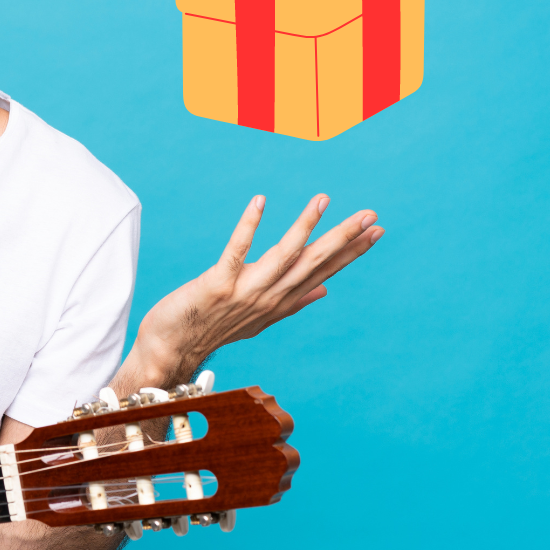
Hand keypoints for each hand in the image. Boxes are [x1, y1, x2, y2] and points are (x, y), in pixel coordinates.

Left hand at [132, 194, 382, 380]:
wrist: (174, 349)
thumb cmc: (213, 328)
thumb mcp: (260, 318)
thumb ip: (293, 301)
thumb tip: (324, 288)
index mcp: (281, 302)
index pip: (325, 271)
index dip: (352, 252)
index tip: (376, 231)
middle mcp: (269, 297)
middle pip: (313, 262)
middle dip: (343, 238)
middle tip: (371, 215)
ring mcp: (245, 292)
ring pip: (283, 255)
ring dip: (305, 226)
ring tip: (323, 199)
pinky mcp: (217, 285)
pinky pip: (236, 252)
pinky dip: (248, 227)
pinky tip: (260, 202)